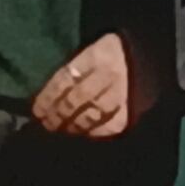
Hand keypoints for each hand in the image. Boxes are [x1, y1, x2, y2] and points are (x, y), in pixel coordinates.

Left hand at [28, 32, 154, 138]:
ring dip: (72, 125)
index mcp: (97, 54)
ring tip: (60, 131)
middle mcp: (111, 73)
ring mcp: (124, 92)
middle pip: (77, 98)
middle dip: (58, 114)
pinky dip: (93, 132)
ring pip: (92, 114)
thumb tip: (47, 99)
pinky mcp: (134, 108)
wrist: (148, 58)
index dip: (49, 97)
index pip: (66, 78)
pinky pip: (110, 125)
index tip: (37, 111)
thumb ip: (74, 71)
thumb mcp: (93, 51)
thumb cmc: (112, 55)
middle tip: (46, 124)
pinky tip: (82, 134)